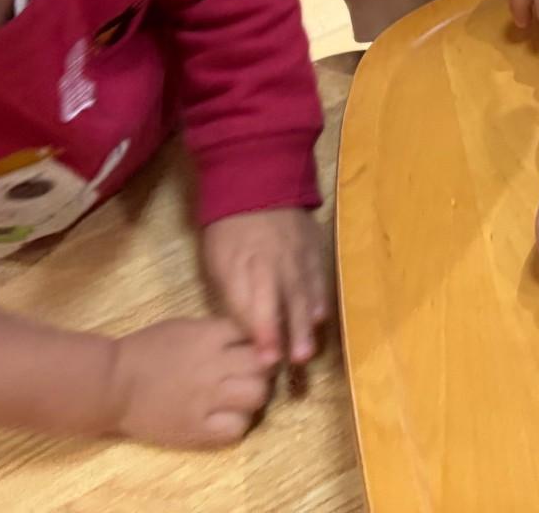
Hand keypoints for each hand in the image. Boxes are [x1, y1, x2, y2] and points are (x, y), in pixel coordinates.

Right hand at [107, 317, 271, 447]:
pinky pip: (236, 428)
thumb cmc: (145, 351)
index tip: (257, 348)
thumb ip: (216, 331)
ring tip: (243, 396)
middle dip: (264, 367)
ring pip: (256, 395)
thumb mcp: (183, 326)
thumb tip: (249, 335)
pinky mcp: (197, 429)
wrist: (111, 384)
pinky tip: (229, 417)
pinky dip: (238, 422)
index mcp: (208, 337)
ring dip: (256, 395)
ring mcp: (206, 399)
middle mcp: (212, 366)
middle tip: (255, 373)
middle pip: (262, 364)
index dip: (260, 341)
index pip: (255, 334)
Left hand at [201, 207, 330, 366]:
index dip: (261, 332)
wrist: (259, 178)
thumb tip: (246, 326)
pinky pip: (318, 275)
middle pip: (284, 301)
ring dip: (306, 323)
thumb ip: (233, 292)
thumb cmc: (229, 227)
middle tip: (295, 361)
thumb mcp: (218, 258)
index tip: (266, 360)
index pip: (255, 303)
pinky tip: (320, 317)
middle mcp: (275, 261)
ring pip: (304, 292)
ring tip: (309, 350)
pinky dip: (319, 297)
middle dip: (289, 332)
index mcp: (247, 263)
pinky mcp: (314, 245)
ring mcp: (298, 253)